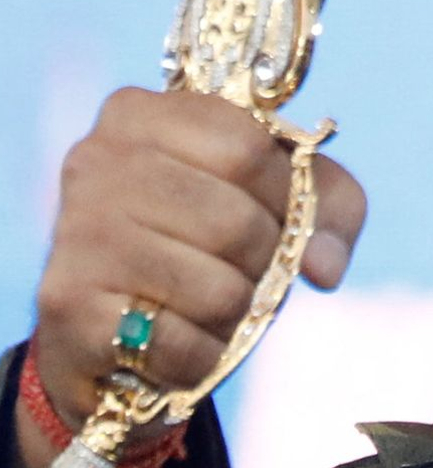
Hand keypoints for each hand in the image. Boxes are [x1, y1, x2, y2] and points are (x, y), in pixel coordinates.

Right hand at [30, 86, 366, 435]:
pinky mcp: (68, 304)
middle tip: (242, 268)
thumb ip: (330, 206)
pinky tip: (174, 338)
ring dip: (234, 311)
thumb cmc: (204, 246)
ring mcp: (77, 232)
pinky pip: (180, 343)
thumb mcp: (277, 201)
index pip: (249, 147)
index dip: (284, 194)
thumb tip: (325, 265)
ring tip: (205, 302)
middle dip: (264, 260)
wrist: (105, 334)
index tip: (276, 212)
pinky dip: (201, 354)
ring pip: (217, 289)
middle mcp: (96, 160)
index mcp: (141, 113)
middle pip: (236, 222)